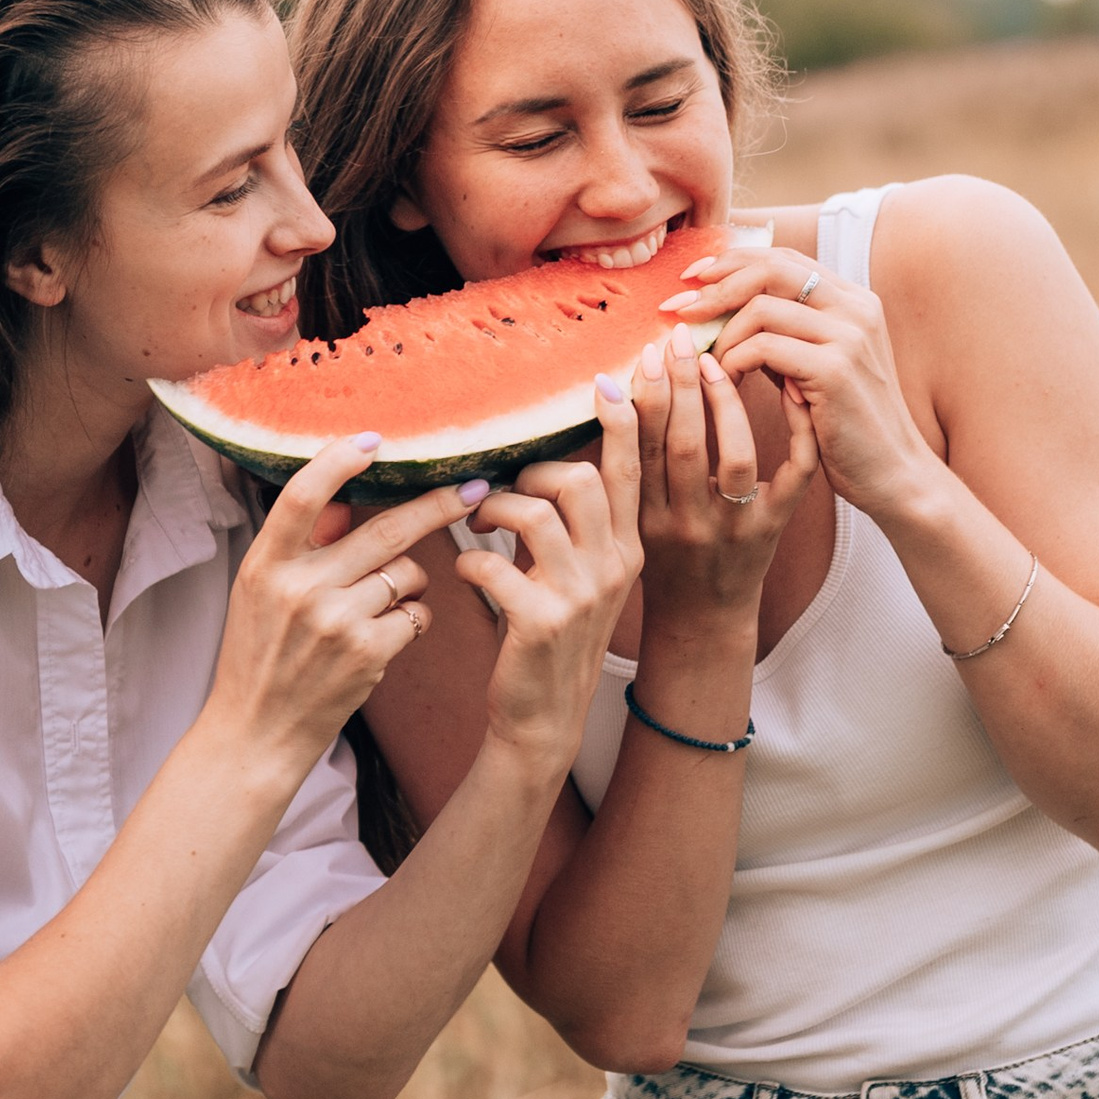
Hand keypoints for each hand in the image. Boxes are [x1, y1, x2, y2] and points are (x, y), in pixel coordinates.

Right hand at [206, 435, 483, 770]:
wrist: (256, 733)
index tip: (373, 439)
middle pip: (384, 529)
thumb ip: (304, 545)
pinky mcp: (367, 653)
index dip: (338, 461)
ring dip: (411, 581)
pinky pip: (417, 614)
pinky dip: (414, 618)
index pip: (300, 495)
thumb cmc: (260, 655)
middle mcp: (299, 588)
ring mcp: (335, 621)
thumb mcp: (262, 592)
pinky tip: (389, 634)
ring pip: (408, 573)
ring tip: (380, 604)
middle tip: (473, 488)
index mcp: (265, 564)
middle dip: (436, 506)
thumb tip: (347, 499)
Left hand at [455, 375, 645, 765]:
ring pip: (534, 514)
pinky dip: (471, 559)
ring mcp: (579, 596)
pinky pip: (494, 563)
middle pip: (581, 481)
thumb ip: (573, 528)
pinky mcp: (539, 621)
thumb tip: (546, 470)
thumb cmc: (552, 635)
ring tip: (480, 524)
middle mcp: (612, 567)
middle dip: (533, 473)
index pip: (630, 472)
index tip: (610, 381)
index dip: (624, 423)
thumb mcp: (581, 579)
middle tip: (508, 490)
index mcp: (626, 551)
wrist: (545, 717)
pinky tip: (468, 572)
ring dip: (495, 509)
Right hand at [628, 318, 816, 616]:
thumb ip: (615, 468)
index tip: (639, 354)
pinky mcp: (774, 528)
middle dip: (678, 385)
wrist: (702, 620)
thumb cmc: (659, 560)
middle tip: (676, 338)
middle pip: (681, 445)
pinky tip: (788, 389)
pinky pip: (795, 474)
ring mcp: (733, 528)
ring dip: (725, 401)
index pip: (635, 451)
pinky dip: (797, 429)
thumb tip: (604, 389)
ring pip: (733, 455)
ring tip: (716, 360)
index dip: (637, 399)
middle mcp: (686, 525)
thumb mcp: (624, 523)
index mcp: (643, 521)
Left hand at [663, 246, 938, 516]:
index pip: (783, 258)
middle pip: (770, 269)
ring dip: (722, 335)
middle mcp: (857, 308)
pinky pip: (763, 349)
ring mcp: (849, 336)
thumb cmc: (848, 427)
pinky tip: (726, 384)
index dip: (733, 262)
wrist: (893, 474)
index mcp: (854, 300)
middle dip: (716, 285)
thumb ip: (784, 337)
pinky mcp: (835, 370)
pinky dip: (733, 363)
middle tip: (678, 308)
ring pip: (760, 309)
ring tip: (707, 365)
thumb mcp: (815, 368)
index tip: (693, 278)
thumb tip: (722, 313)